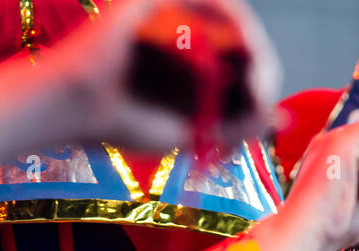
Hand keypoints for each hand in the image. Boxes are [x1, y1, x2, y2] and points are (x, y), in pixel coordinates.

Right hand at [55, 0, 280, 151]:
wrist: (77, 110)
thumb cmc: (124, 123)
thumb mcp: (192, 130)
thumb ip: (237, 125)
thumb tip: (281, 120)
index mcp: (190, 62)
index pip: (241, 67)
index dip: (260, 88)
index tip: (263, 114)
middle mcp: (182, 32)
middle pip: (242, 44)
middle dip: (261, 72)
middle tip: (262, 99)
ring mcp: (170, 12)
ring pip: (232, 23)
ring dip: (253, 52)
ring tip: (256, 84)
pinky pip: (210, 3)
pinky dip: (232, 27)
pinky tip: (242, 55)